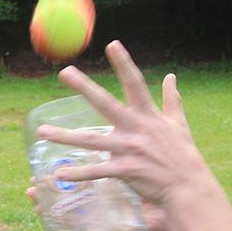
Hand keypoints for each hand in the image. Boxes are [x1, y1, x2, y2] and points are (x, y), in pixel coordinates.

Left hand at [35, 41, 219, 211]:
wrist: (189, 186)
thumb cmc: (182, 154)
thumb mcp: (179, 124)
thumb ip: (171, 100)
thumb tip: (172, 77)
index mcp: (147, 115)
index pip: (134, 83)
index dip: (123, 64)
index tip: (112, 44)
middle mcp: (135, 129)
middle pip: (105, 104)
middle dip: (85, 87)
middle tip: (64, 72)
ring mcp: (129, 150)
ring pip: (92, 140)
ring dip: (65, 136)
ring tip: (42, 131)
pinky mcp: (125, 170)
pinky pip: (97, 171)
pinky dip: (78, 173)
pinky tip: (59, 173)